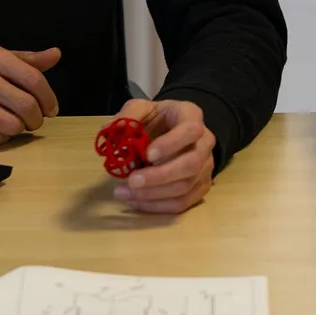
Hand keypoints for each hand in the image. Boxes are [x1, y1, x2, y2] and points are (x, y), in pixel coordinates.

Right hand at [0, 44, 60, 144]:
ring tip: (15, 122)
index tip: (51, 108)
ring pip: (12, 126)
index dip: (49, 97)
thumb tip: (56, 55)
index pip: (33, 79)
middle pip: (25, 105)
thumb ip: (27, 59)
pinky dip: (2, 136)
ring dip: (20, 128)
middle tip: (36, 119)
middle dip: (37, 118)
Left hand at [109, 98, 215, 213]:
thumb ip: (130, 115)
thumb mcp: (143, 108)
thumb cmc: (159, 119)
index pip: (191, 130)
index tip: (147, 154)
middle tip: (132, 181)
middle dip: (160, 176)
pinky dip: (157, 206)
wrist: (175, 130)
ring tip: (125, 193)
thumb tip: (110, 129)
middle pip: (191, 164)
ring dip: (153, 195)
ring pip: (185, 187)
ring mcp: (206, 167)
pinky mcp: (200, 187)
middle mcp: (205, 143)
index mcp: (192, 117)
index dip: (171, 144)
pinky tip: (136, 202)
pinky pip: (182, 203)